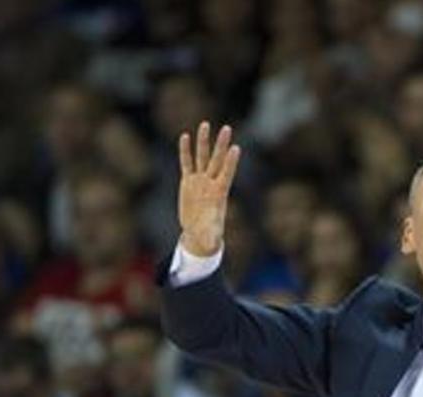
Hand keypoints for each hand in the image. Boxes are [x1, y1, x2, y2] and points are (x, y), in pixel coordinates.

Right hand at [178, 122, 241, 256]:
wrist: (198, 231)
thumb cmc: (207, 234)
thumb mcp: (209, 237)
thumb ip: (212, 238)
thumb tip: (213, 245)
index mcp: (219, 193)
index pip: (227, 174)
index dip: (231, 162)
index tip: (237, 148)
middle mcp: (211, 182)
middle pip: (217, 160)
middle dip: (221, 144)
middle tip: (227, 128)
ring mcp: (200, 180)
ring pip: (202, 157)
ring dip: (203, 141)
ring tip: (205, 124)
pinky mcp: (188, 181)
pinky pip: (186, 163)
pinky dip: (185, 150)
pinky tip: (185, 136)